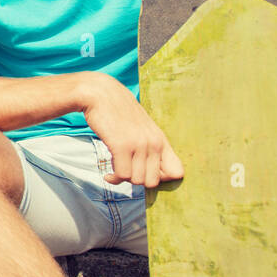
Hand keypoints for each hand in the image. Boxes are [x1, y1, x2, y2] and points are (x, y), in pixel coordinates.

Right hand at [79, 73, 183, 188]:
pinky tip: (107, 174)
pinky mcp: (122, 146)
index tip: (144, 173)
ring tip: (114, 170)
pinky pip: (122, 175)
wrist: (100, 94)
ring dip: (123, 179)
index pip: (176, 172)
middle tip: (126, 172)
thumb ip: (149, 146)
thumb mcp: (141, 128)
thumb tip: (150, 173)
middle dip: (137, 181)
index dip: (161, 178)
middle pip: (152, 182)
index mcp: (161, 139)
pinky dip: (113, 178)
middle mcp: (154, 143)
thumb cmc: (117, 112)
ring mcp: (139, 145)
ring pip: (137, 181)